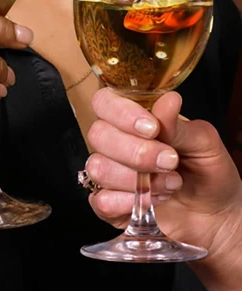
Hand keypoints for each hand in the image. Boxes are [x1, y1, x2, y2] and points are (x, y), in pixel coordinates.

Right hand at [85, 88, 241, 256]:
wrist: (217, 215)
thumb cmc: (209, 173)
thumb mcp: (204, 143)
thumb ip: (178, 125)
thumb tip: (168, 100)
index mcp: (133, 119)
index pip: (105, 102)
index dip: (121, 113)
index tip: (151, 129)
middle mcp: (115, 143)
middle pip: (98, 135)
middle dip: (136, 152)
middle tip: (170, 162)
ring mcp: (109, 173)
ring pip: (97, 167)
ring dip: (137, 180)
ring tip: (170, 185)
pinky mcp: (107, 204)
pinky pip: (100, 201)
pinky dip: (127, 202)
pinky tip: (151, 202)